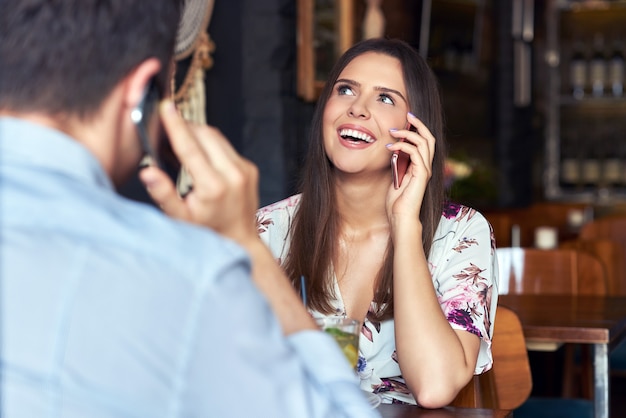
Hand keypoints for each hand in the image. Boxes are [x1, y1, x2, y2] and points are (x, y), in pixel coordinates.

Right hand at [139, 99, 258, 246]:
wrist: (239, 240)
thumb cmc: (206, 231)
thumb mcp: (180, 218)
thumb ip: (163, 193)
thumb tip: (147, 171)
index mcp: (213, 187)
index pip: (190, 148)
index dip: (176, 125)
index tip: (166, 106)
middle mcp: (233, 175)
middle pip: (205, 135)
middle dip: (185, 126)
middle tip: (166, 125)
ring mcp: (245, 169)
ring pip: (217, 137)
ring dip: (197, 132)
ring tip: (179, 138)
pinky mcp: (250, 167)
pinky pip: (226, 146)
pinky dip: (210, 143)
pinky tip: (198, 151)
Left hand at [386, 113, 435, 217]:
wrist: (401, 217)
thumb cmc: (397, 202)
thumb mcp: (396, 177)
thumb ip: (398, 164)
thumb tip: (393, 149)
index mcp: (421, 166)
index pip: (425, 142)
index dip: (419, 128)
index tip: (407, 119)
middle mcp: (426, 166)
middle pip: (429, 138)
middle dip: (419, 124)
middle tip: (407, 115)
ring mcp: (425, 170)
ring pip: (423, 142)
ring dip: (407, 133)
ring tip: (393, 132)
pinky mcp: (421, 175)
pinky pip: (415, 153)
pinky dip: (402, 146)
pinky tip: (391, 147)